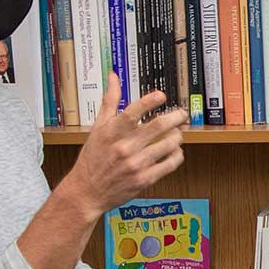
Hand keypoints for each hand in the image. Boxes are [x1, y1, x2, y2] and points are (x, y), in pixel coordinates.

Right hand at [63, 73, 186, 213]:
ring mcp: (136, 164)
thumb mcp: (97, 128)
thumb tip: (113, 77)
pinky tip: (175, 152)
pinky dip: (177, 155)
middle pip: (159, 126)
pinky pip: (169, 164)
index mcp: (113, 131)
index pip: (135, 110)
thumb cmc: (92, 158)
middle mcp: (125, 147)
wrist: (86, 191)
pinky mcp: (144, 179)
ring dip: (177, 136)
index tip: (162, 95)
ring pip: (169, 145)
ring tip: (177, 133)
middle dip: (176, 117)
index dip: (151, 100)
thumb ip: (109, 101)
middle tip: (181, 114)